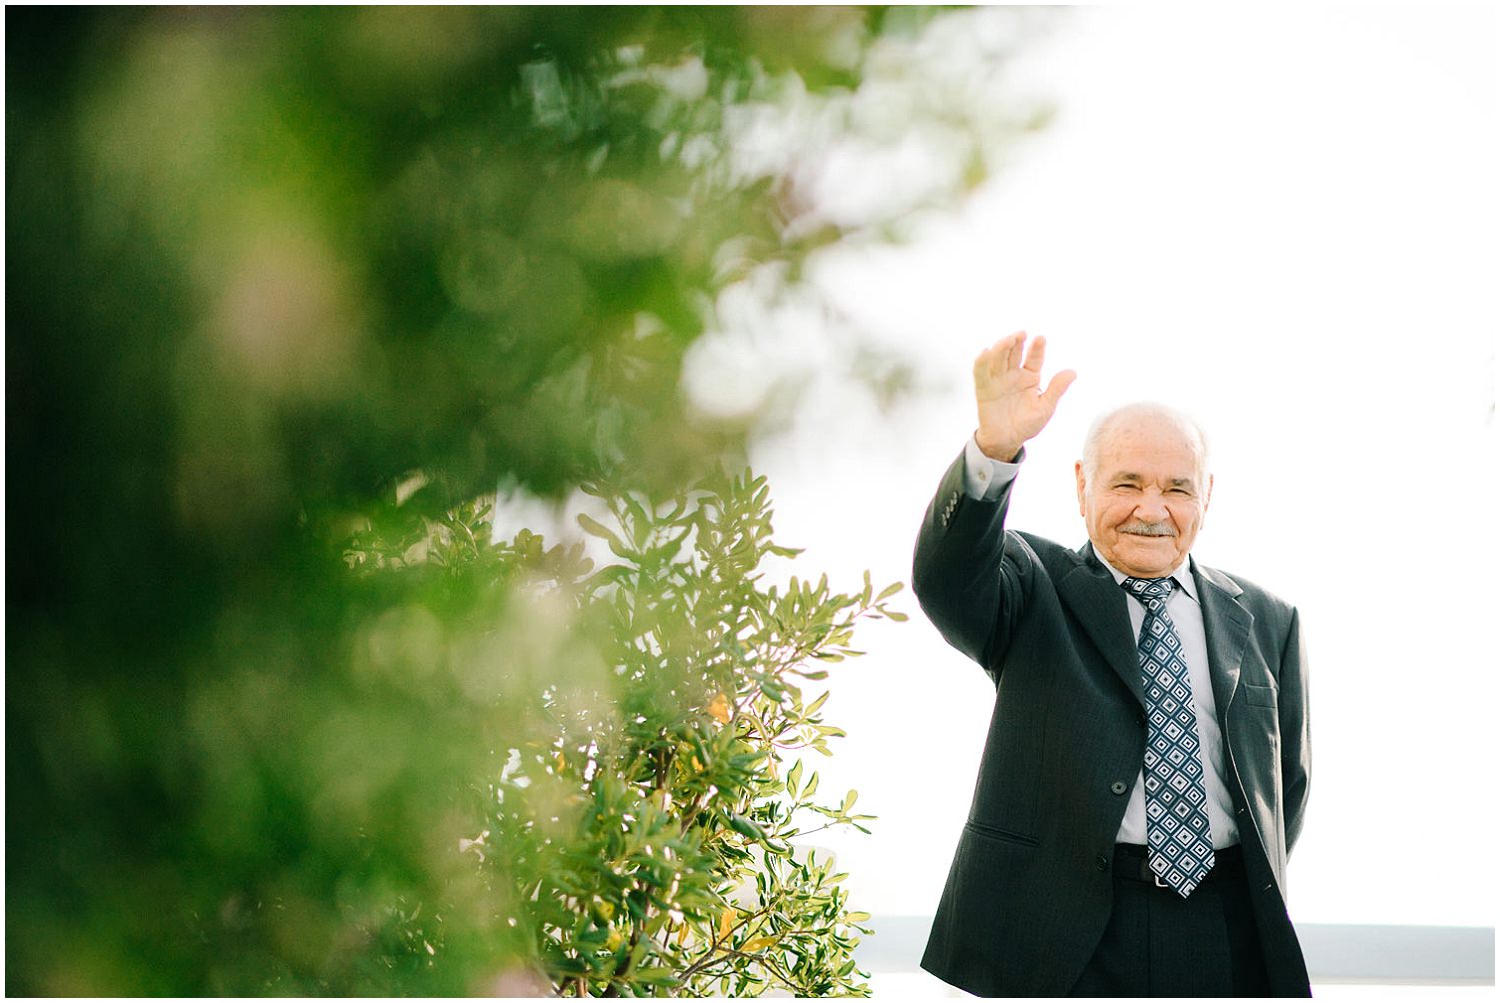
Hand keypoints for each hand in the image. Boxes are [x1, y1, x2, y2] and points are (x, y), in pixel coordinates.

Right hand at [972, 331, 1075, 460]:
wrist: (1007, 441)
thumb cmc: (1027, 424)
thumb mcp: (1046, 407)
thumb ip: (1056, 389)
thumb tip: (1073, 372)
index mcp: (1030, 377)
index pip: (1034, 358)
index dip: (1037, 348)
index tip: (1041, 338)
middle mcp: (1013, 374)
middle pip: (1014, 353)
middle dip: (1017, 342)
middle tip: (1021, 333)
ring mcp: (998, 380)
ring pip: (998, 359)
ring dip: (1001, 347)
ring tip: (1008, 339)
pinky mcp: (983, 388)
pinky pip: (981, 373)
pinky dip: (981, 362)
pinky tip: (985, 351)